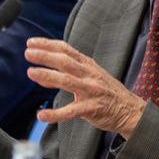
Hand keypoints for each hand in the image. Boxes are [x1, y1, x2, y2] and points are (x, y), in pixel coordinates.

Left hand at [25, 38, 145, 137]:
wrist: (130, 111)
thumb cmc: (106, 93)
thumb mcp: (88, 78)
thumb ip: (65, 76)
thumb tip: (41, 76)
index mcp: (88, 65)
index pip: (66, 50)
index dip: (48, 45)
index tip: (31, 42)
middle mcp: (90, 75)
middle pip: (65, 62)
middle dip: (46, 56)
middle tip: (28, 53)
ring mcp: (92, 91)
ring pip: (67, 81)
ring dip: (48, 76)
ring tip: (31, 72)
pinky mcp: (92, 109)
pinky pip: (71, 111)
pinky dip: (56, 114)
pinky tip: (42, 115)